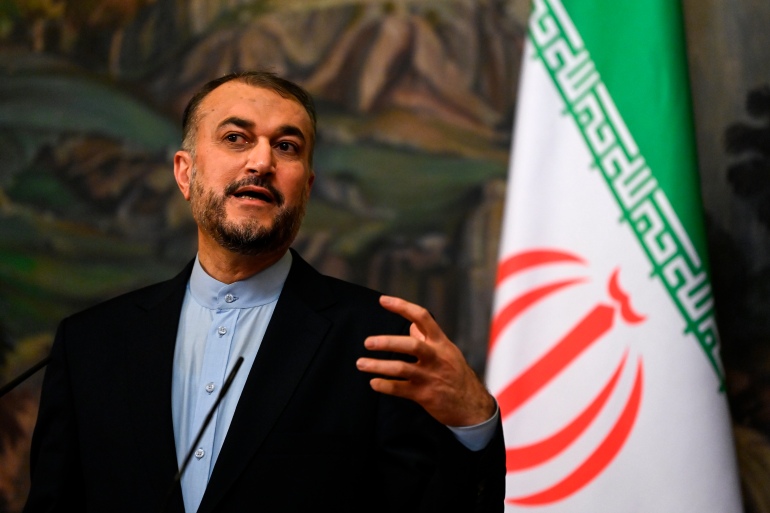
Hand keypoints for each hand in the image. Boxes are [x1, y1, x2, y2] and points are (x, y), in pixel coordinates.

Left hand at [356, 295, 495, 426]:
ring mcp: (430, 377)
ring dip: (378, 366)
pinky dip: (385, 386)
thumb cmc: (456, 375)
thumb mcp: (447, 352)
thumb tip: (411, 324)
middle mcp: (436, 357)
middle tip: (368, 342)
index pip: (422, 318)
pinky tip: (373, 383)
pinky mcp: (425, 395)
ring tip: (361, 364)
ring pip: (401, 368)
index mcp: (440, 343)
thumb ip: (428, 338)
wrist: (471, 406)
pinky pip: (400, 389)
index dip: (402, 307)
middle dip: (387, 342)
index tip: (383, 300)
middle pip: (411, 345)